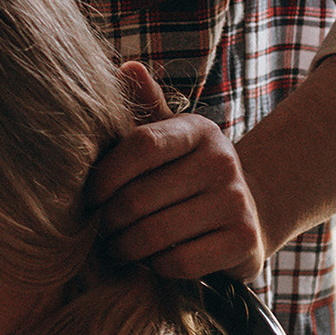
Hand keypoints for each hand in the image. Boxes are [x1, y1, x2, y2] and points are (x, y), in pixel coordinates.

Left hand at [87, 62, 265, 280]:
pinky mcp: (244, 241)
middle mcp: (222, 161)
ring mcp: (237, 202)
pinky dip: (157, 267)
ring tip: (116, 248)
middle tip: (98, 231)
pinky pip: (181, 262)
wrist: (247, 213)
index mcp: (198, 130)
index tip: (88, 197)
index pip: (141, 144)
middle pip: (140, 197)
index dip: (105, 175)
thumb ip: (143, 108)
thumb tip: (124, 67)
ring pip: (156, 234)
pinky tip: (151, 261)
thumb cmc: (186, 175)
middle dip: (108, 221)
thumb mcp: (168, 139)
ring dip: (126, 248)